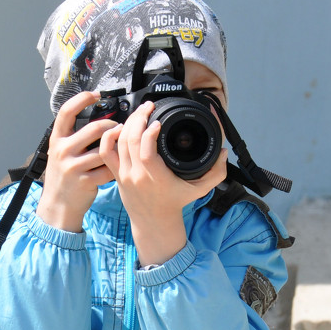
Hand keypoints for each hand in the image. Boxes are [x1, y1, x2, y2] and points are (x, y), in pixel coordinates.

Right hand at [36, 91, 119, 231]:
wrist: (58, 205)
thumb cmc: (64, 177)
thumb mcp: (61, 153)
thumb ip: (74, 138)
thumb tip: (97, 121)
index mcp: (57, 140)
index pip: (66, 111)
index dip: (82, 98)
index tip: (96, 94)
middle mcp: (63, 151)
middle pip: (94, 128)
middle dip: (112, 126)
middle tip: (120, 127)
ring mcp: (73, 166)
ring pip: (104, 149)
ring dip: (116, 145)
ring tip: (121, 145)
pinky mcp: (85, 181)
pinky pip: (107, 169)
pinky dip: (115, 166)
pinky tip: (117, 166)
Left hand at [99, 101, 228, 265]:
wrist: (154, 222)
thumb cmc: (175, 203)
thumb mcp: (199, 189)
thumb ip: (216, 172)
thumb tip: (224, 152)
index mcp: (156, 177)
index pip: (146, 151)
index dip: (149, 133)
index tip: (159, 121)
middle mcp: (137, 175)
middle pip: (130, 140)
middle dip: (139, 118)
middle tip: (149, 107)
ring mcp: (124, 174)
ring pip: (118, 142)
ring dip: (128, 123)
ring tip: (140, 112)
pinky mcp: (117, 174)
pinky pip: (106, 152)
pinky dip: (110, 137)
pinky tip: (121, 127)